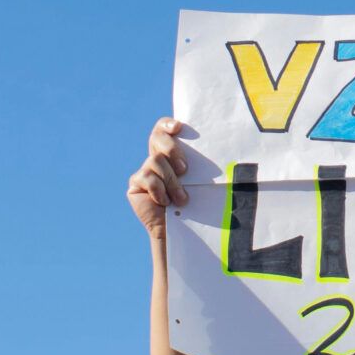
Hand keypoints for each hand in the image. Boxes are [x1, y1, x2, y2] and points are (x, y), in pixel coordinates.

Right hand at [127, 117, 189, 240]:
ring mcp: (144, 170)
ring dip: (172, 181)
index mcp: (172, 153)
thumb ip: (200, 164)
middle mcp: (156, 158)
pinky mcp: (135, 184)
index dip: (167, 124)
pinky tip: (165, 202)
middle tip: (185, 169)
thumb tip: (219, 149)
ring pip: (156, 161)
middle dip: (171, 149)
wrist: (183, 230)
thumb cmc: (196, 204)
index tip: (178, 127)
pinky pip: (148, 178)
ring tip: (181, 199)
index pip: (164, 129)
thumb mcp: (200, 180)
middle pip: (157, 138)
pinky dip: (159, 191)